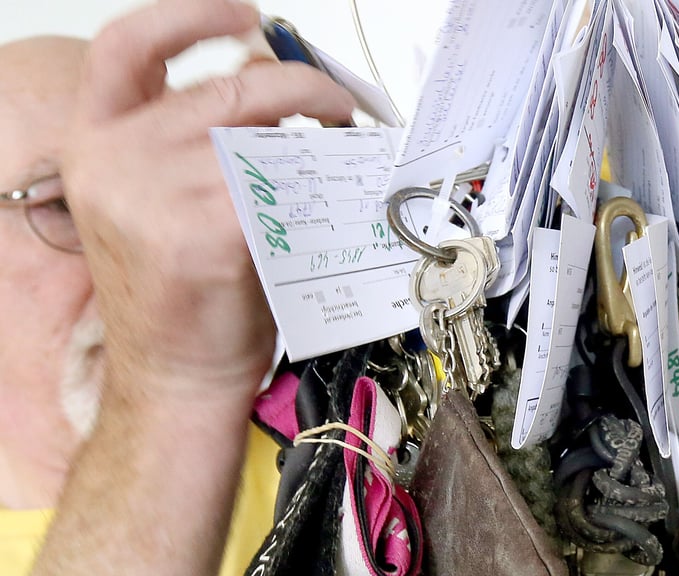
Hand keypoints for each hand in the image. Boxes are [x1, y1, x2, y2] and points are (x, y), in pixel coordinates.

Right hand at [64, 0, 355, 397]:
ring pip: (268, 134)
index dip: (188, 16)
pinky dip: (321, 185)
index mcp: (97, 140)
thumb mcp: (158, 199)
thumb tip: (277, 97)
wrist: (172, 375)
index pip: (127, 43)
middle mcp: (117, 158)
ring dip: (321, 136)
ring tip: (342, 152)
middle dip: (303, 87)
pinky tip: (333, 197)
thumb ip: (196, 142)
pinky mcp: (208, 233)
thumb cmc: (178, 291)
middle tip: (338, 104)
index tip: (242, 15)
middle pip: (231, 85)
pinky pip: (284, 186)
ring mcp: (158, 195)